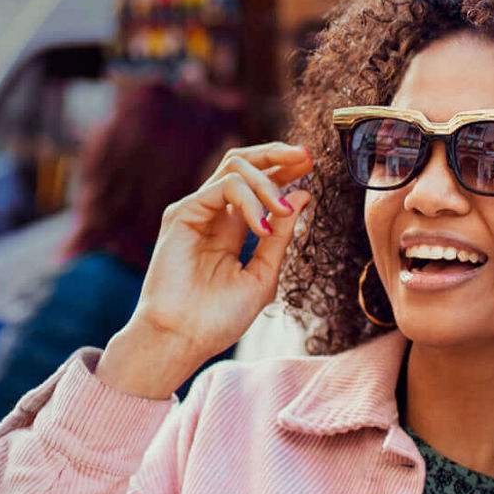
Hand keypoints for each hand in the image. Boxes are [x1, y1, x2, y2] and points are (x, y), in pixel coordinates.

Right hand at [97, 143, 311, 398]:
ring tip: (283, 208)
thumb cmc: (218, 318)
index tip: (311, 164)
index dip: (284, 170)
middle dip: (276, 155)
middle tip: (305, 156)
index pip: (257, 185)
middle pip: (243, 164)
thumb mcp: (263, 274)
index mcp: (230, 229)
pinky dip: (249, 200)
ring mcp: (196, 212)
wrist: (183, 339)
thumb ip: (280, 237)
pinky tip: (261, 226)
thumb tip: (303, 197)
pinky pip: (222, 188)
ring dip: (267, 180)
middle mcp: (212, 214)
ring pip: (233, 168)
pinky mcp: (182, 214)